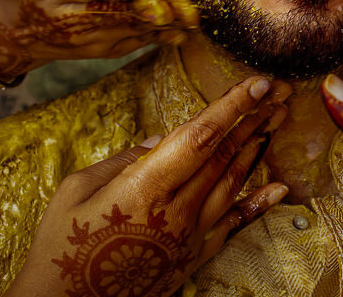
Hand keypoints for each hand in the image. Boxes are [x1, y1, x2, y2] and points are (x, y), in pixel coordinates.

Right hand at [0, 0, 201, 80]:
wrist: (9, 28)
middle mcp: (73, 14)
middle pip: (109, 11)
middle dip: (139, 10)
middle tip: (169, 8)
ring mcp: (91, 34)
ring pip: (128, 29)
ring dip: (158, 27)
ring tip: (190, 20)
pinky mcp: (108, 44)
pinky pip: (137, 41)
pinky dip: (162, 38)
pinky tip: (189, 32)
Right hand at [5, 76, 290, 296]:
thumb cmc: (61, 245)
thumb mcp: (76, 189)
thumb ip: (122, 160)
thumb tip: (157, 143)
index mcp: (144, 188)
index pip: (199, 138)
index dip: (232, 107)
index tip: (259, 84)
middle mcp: (175, 212)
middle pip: (224, 156)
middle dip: (254, 119)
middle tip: (281, 93)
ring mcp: (188, 237)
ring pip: (233, 185)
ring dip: (257, 149)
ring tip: (277, 120)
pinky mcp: (193, 258)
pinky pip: (234, 226)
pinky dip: (258, 204)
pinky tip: (279, 187)